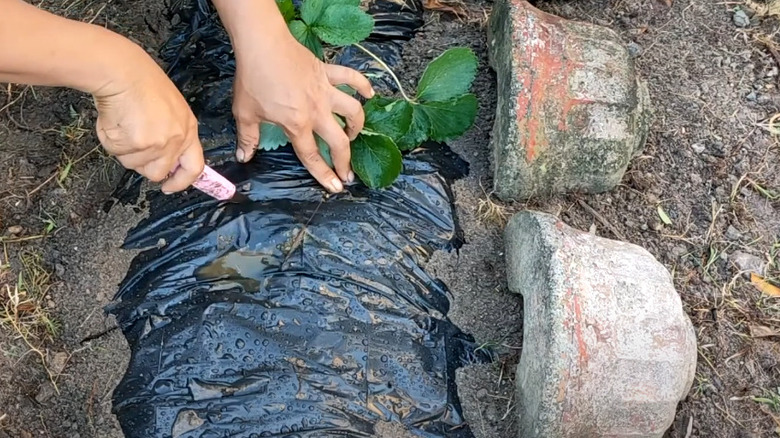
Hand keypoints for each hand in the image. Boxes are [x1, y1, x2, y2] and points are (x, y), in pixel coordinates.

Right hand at [92, 49, 204, 193]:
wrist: (122, 71)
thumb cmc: (142, 83)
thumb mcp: (171, 110)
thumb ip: (172, 135)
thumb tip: (165, 161)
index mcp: (188, 130)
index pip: (194, 168)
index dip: (181, 182)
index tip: (170, 187)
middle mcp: (176, 140)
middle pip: (158, 173)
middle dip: (142, 164)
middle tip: (133, 142)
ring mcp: (157, 144)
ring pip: (133, 164)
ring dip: (124, 149)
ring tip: (125, 122)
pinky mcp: (137, 143)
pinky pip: (117, 153)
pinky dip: (111, 140)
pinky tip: (115, 120)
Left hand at [218, 1, 373, 192]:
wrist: (262, 44)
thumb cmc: (253, 79)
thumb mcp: (245, 113)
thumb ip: (248, 138)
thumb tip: (243, 156)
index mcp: (297, 124)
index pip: (312, 156)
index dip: (325, 175)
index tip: (336, 188)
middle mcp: (316, 111)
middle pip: (339, 141)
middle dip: (346, 160)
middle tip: (348, 173)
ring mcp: (325, 91)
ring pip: (352, 110)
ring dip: (357, 125)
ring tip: (353, 133)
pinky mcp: (327, 72)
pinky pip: (351, 78)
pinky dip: (363, 85)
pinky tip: (369, 94)